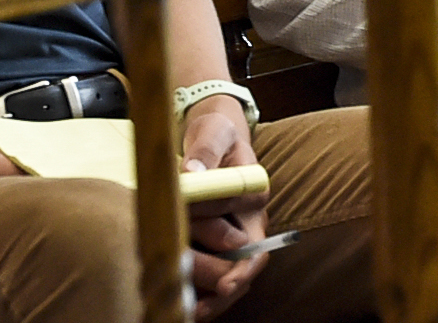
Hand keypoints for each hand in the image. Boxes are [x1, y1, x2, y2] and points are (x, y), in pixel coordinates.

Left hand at [182, 96, 268, 320]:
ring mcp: (237, 237)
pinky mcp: (219, 248)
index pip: (245, 224)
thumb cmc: (214, 135)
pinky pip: (220, 280)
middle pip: (243, 259)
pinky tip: (188, 310)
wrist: (212, 140)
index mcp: (256, 192)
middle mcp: (252, 220)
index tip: (217, 270)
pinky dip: (206, 298)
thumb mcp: (212, 132)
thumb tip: (192, 173)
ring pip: (233, 275)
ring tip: (184, 307)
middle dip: (211, 270)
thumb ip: (205, 151)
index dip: (227, 246)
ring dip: (209, 291)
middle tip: (181, 280)